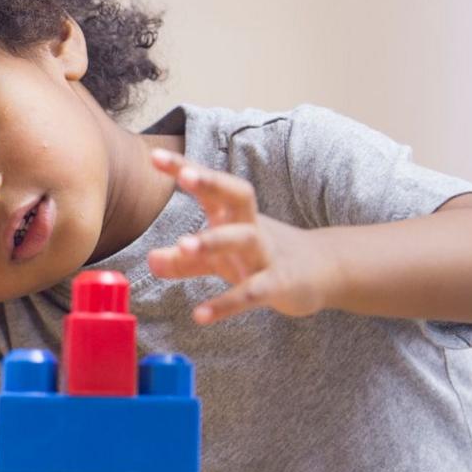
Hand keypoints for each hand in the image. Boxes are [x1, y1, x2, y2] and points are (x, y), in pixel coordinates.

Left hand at [146, 148, 340, 324]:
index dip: (185, 168)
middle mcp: (250, 226)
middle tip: (186, 177)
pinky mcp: (278, 284)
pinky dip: (227, 303)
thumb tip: (150, 261)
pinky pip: (252, 292)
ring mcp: (266, 254)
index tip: (155, 156)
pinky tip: (200, 315)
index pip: (211, 185)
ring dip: (215, 239)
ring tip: (183, 244)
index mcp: (234, 213)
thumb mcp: (218, 258)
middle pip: (238, 195)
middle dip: (212, 183)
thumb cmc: (259, 258)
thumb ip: (184, 261)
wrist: (320, 272)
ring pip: (244, 239)